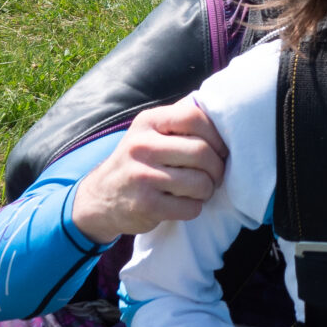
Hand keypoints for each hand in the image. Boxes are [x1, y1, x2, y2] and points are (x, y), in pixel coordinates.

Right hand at [71, 98, 226, 244]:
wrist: (101, 196)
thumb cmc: (139, 161)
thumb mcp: (150, 133)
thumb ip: (180, 123)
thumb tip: (225, 119)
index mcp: (148, 122)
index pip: (194, 117)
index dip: (217, 136)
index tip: (219, 150)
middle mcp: (142, 145)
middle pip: (202, 152)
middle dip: (217, 168)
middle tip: (214, 176)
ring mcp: (142, 176)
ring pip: (200, 182)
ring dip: (207, 190)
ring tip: (199, 190)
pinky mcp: (146, 204)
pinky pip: (190, 208)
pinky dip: (194, 208)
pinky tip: (184, 204)